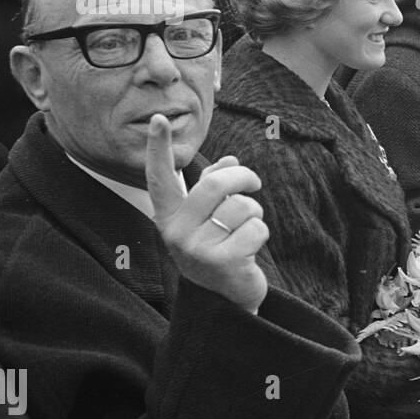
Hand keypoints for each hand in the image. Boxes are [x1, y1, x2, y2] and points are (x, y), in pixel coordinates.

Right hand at [146, 114, 268, 313]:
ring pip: (241, 206)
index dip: (158, 147)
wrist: (224, 301)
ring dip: (254, 213)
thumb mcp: (211, 219)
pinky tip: (250, 251)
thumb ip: (215, 188)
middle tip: (253, 184)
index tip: (159, 117)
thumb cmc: (219, 251)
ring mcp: (196, 249)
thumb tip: (230, 160)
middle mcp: (176, 232)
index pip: (160, 177)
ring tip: (245, 232)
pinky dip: (261, 234)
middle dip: (244, 178)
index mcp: (169, 217)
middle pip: (217, 184)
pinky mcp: (221, 262)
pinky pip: (256, 228)